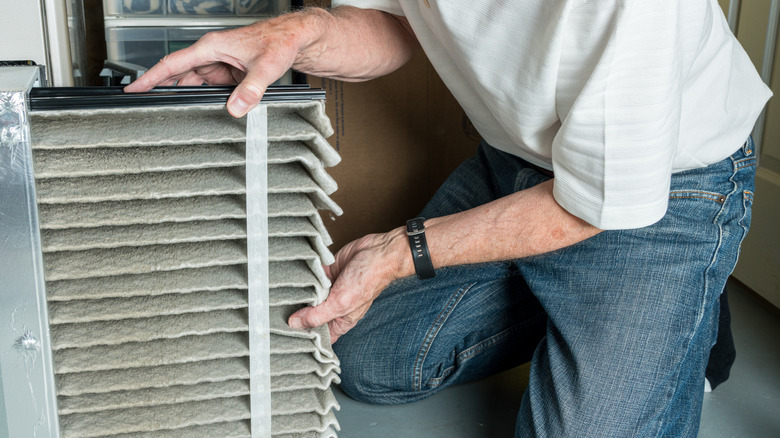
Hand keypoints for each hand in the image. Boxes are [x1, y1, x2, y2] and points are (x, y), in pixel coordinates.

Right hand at [124, 15, 308, 117]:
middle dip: (162, 91)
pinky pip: (209, 88)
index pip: (173, 63)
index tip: (134, 88)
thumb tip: (236, 108)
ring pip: (193, 83)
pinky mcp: (228, 74)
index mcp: (212, 47)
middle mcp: (212, 54)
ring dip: (184, 97)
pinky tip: (200, 111)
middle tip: (145, 109)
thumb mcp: (266, 68)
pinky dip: (203, 99)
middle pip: (178, 75)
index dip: (151, 77)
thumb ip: (250, 89)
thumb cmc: (279, 42)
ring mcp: (219, 65)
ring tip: (169, 115)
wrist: (294, 39)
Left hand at [288, 228, 412, 342]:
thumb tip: (294, 323)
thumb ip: (317, 315)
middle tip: (276, 315)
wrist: (377, 252)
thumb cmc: (367, 281)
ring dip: (295, 295)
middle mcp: (332, 307)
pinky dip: (300, 278)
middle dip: (294, 315)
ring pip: (306, 296)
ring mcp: (328, 289)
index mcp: (339, 321)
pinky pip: (308, 278)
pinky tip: (290, 279)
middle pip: (308, 316)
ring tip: (278, 297)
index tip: (285, 336)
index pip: (318, 336)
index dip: (304, 338)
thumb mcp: (340, 304)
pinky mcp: (324, 272)